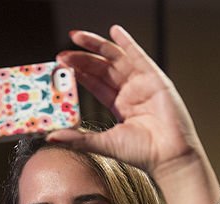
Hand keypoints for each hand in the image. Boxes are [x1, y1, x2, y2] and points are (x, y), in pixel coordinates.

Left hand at [49, 26, 219, 203]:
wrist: (169, 157)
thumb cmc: (143, 153)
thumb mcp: (104, 143)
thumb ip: (78, 139)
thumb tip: (51, 137)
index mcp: (120, 105)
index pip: (95, 83)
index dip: (78, 73)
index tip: (59, 66)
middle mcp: (130, 92)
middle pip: (102, 68)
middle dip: (81, 58)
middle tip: (62, 54)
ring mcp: (142, 84)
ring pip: (116, 58)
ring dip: (96, 46)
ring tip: (76, 37)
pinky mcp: (155, 79)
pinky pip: (139, 56)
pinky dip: (127, 42)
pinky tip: (114, 31)